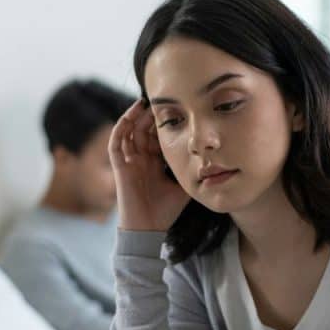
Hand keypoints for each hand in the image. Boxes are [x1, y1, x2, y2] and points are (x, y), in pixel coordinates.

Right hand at [109, 100, 190, 231]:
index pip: (155, 136)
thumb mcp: (185, 184)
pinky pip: (116, 141)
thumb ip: (193, 170)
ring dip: (136, 116)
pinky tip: (132, 112)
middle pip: (142, 130)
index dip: (162, 123)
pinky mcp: (119, 166)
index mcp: (153, 163)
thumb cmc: (166, 211)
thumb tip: (212, 156)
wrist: (149, 229)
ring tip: (146, 101)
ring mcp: (128, 162)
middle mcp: (140, 160)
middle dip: (150, 115)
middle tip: (161, 100)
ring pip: (129, 132)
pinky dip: (122, 126)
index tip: (175, 107)